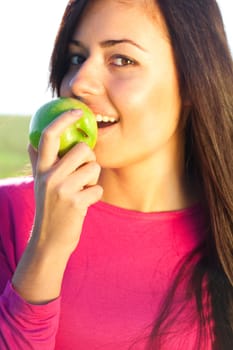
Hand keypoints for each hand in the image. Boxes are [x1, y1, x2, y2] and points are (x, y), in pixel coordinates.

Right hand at [29, 109, 102, 252]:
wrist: (49, 241)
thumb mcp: (39, 184)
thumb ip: (38, 162)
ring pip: (94, 168)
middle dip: (90, 158)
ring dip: (93, 179)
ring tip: (82, 190)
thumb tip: (32, 142)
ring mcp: (63, 190)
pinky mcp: (77, 203)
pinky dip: (96, 195)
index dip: (64, 119)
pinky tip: (85, 203)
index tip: (77, 111)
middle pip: (82, 149)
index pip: (48, 135)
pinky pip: (98, 188)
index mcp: (41, 169)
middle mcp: (49, 176)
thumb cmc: (49, 208)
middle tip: (84, 171)